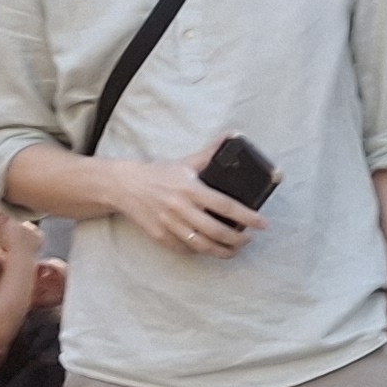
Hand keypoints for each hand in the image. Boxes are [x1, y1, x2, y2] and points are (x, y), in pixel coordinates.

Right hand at [108, 156, 259, 256]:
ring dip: (223, 251)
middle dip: (238, 240)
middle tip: (250, 239)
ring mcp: (169, 223)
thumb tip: (233, 136)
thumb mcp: (185, 163)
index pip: (226, 206)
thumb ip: (210, 154)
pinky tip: (211, 248)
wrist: (123, 185)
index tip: (263, 224)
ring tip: (235, 249)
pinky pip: (185, 249)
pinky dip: (200, 251)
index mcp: (190, 189)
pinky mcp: (159, 235)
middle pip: (216, 231)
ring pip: (202, 245)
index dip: (247, 217)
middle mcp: (180, 207)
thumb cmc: (158, 174)